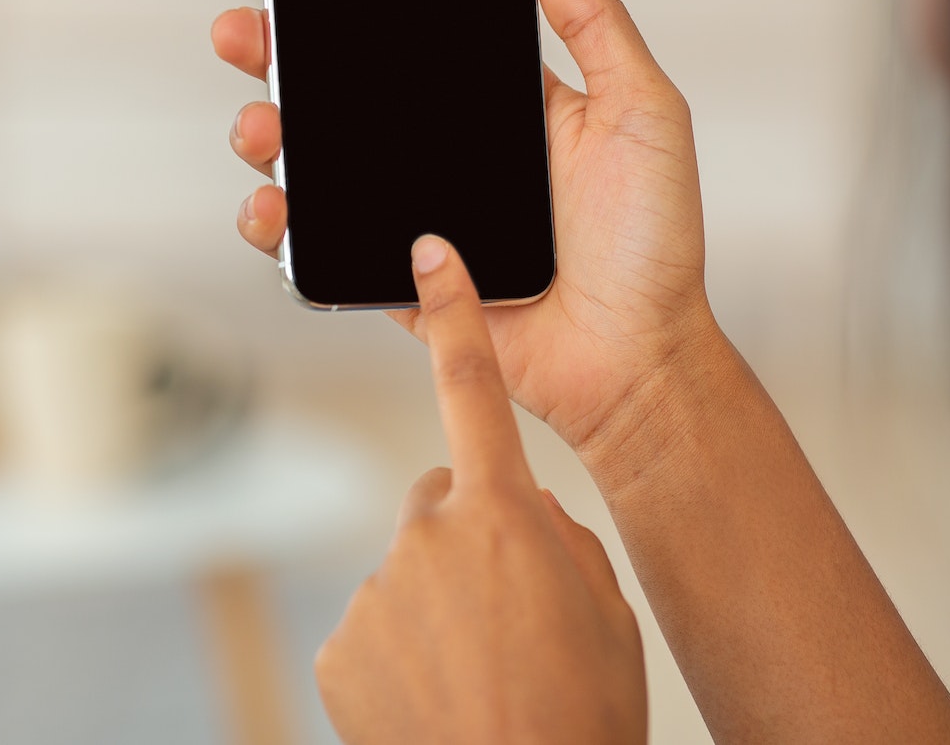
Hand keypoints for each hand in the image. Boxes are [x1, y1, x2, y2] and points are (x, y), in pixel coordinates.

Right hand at [211, 0, 715, 456]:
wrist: (639, 357)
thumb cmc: (654, 241)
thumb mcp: (641, 111)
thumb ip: (596, 23)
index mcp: (490, 109)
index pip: (403, 47)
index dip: (347, 13)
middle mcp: (442, 158)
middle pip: (337, 98)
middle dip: (276, 63)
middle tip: (244, 37)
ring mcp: (410, 219)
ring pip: (312, 169)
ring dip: (267, 140)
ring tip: (261, 128)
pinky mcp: (394, 281)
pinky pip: (319, 253)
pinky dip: (281, 230)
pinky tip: (275, 207)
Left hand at [315, 235, 646, 744]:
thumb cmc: (581, 716)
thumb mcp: (608, 615)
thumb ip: (565, 541)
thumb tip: (530, 518)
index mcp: (506, 516)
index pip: (474, 389)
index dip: (454, 313)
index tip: (432, 252)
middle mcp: (429, 538)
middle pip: (443, 500)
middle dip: (469, 536)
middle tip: (512, 614)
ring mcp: (377, 592)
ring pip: (412, 576)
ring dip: (441, 609)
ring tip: (485, 674)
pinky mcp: (341, 646)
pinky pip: (377, 631)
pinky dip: (403, 658)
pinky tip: (440, 699)